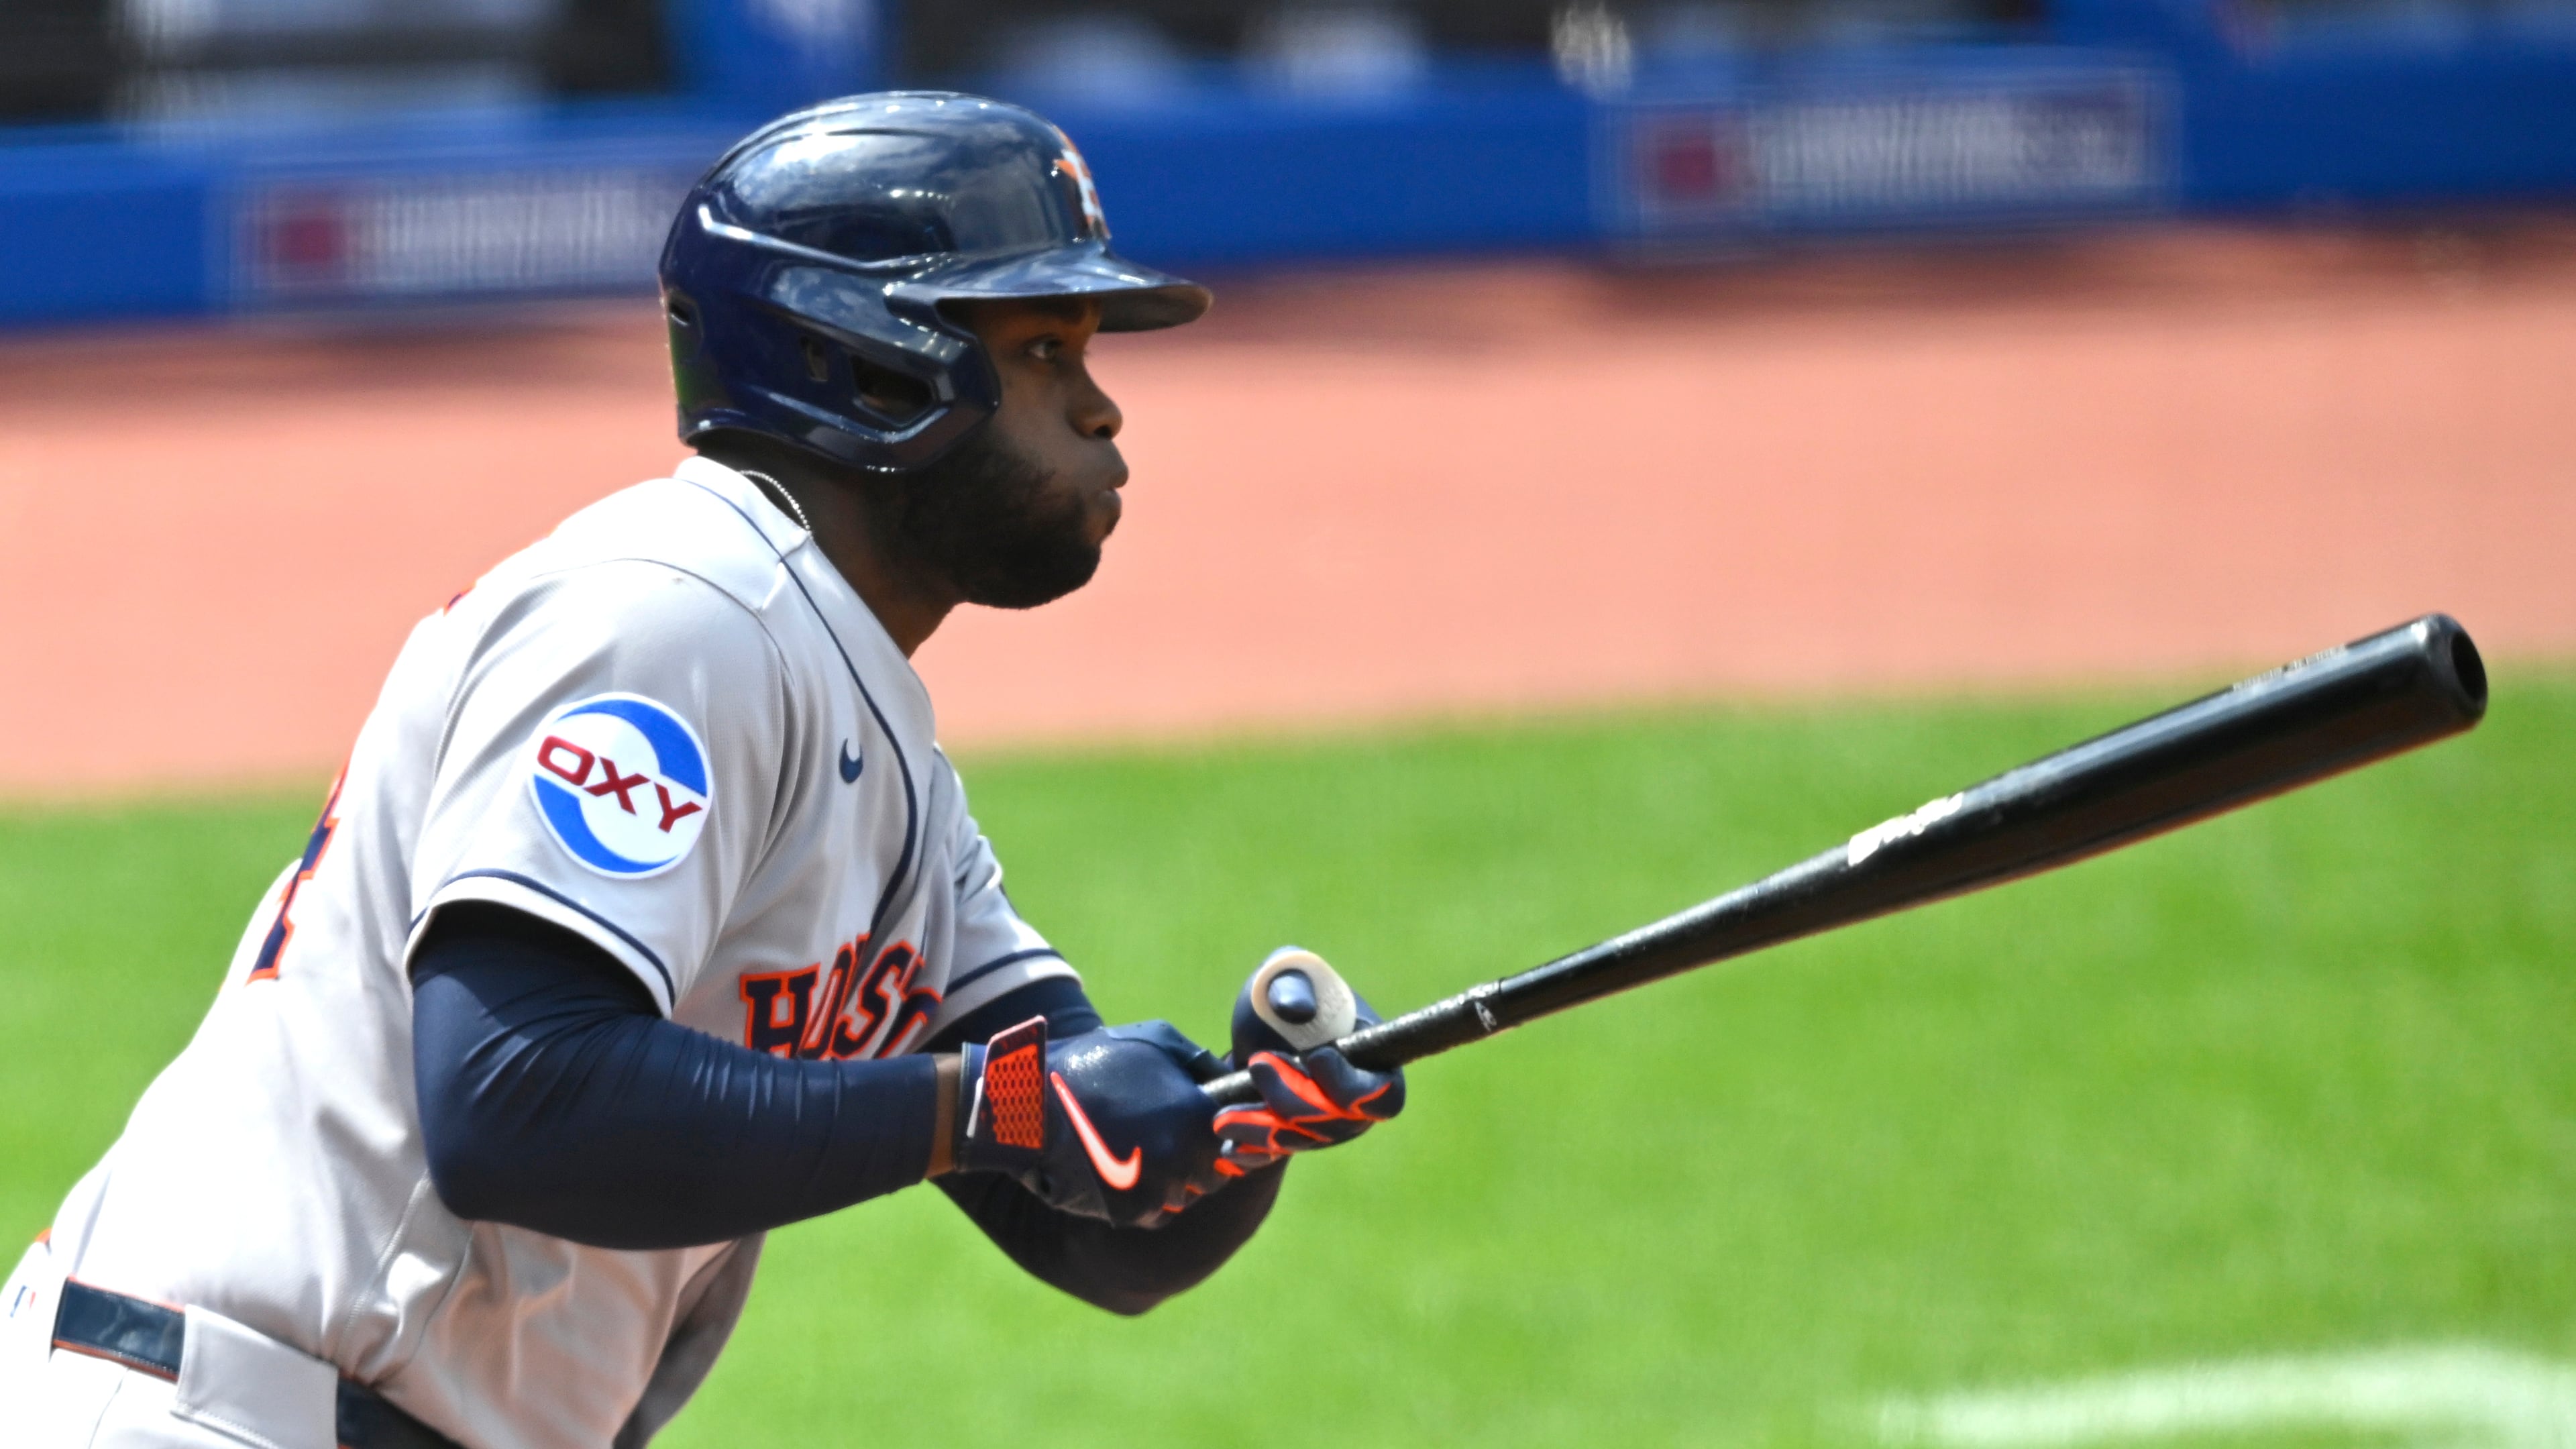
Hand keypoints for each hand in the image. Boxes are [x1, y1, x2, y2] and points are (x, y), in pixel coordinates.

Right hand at [956, 1016, 1226, 1227]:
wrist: (1028, 1102)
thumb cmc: (1094, 1061)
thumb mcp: (1154, 1041)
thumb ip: (1200, 1062)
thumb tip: (1228, 1079)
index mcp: (1197, 1119)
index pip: (1240, 1139)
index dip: (1226, 1132)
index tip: (1209, 1124)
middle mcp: (1183, 1161)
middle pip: (1214, 1174)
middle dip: (1198, 1158)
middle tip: (1166, 1134)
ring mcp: (1155, 1191)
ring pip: (1184, 1195)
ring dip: (1171, 1178)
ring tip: (1138, 1146)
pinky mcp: (1127, 1214)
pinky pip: (1154, 1212)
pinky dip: (1144, 1196)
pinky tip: (1121, 1166)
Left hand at [1213, 948, 1404, 1177]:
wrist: (1251, 1033)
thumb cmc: (1277, 997)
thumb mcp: (1282, 976)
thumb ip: (1293, 984)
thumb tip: (1297, 1009)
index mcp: (1371, 1059)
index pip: (1384, 1094)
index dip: (1353, 1085)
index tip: (1316, 1056)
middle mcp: (1357, 1100)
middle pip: (1339, 1123)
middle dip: (1294, 1099)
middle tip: (1257, 1065)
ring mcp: (1327, 1125)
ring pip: (1304, 1141)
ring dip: (1264, 1129)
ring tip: (1224, 1116)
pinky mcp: (1296, 1139)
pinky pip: (1278, 1154)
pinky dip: (1253, 1151)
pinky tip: (1230, 1146)